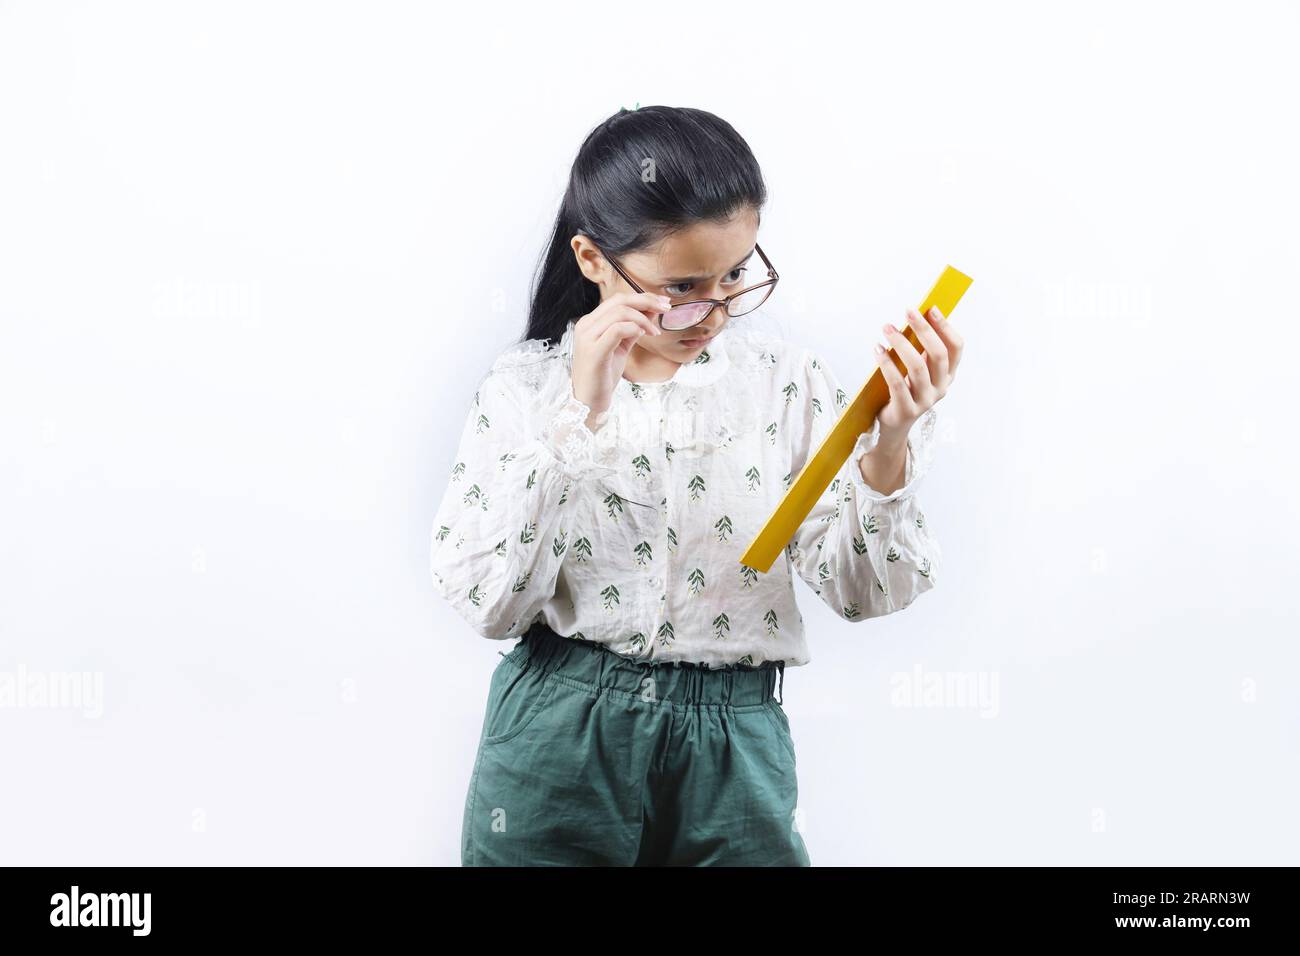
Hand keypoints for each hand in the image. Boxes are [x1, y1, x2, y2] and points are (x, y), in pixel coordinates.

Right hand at [570, 291, 670, 426]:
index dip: (642, 297)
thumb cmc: (603, 375)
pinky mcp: (594, 351)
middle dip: (646, 301)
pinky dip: (634, 328)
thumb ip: (633, 329)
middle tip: (665, 308)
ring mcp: (587, 338)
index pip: (617, 299)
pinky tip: (643, 335)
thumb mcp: (621, 347)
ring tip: (654, 332)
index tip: (662, 303)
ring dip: (643, 319)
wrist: (588, 402)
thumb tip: (651, 311)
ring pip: (619, 312)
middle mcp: (586, 326)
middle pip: (619, 301)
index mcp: (590, 323)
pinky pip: (617, 330)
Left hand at [873, 305, 963, 441]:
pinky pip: (897, 383)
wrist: (893, 425)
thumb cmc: (905, 390)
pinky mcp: (907, 410)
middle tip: (908, 312)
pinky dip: (886, 363)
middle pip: (938, 355)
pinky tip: (878, 349)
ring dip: (901, 343)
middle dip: (924, 330)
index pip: (956, 348)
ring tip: (887, 328)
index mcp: (948, 375)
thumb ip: (920, 350)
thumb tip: (915, 318)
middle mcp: (941, 388)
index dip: (945, 328)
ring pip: (917, 367)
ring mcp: (925, 401)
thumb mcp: (917, 369)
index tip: (931, 309)